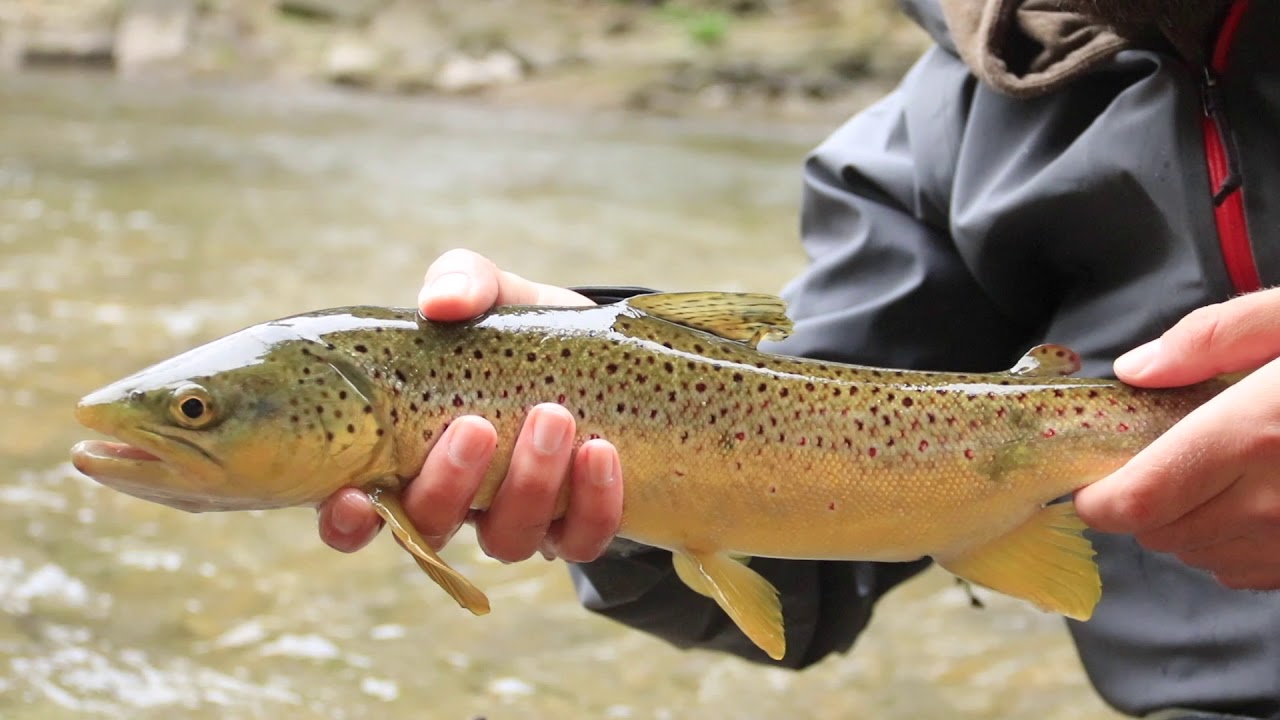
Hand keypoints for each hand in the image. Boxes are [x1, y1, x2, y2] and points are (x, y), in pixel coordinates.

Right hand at [317, 249, 624, 562]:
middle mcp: (455, 500)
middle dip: (449, 484)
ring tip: (555, 417)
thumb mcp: (493, 295)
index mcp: (407, 454)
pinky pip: (581, 540)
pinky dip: (593, 502)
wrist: (606, 350)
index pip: (355, 513)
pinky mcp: (577, 528)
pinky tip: (601, 452)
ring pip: (507, 540)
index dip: (345, 521)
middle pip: (431, 526)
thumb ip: (461, 283)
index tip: (353, 498)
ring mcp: (515, 521)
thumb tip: (440, 303)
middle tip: (477, 426)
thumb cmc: (522, 330)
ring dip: (529, 484)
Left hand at [1075, 287, 1279, 589]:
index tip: (1089, 476)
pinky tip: (1256, 498)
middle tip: (1158, 456)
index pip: (1138, 501)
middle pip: (1161, 533)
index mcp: (1252, 435)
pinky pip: (1250, 572)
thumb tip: (1135, 369)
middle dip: (1142, 501)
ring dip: (1186, 523)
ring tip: (1216, 472)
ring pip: (1202, 556)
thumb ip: (1209, 339)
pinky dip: (1233, 543)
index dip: (1098, 498)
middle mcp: (1272, 504)